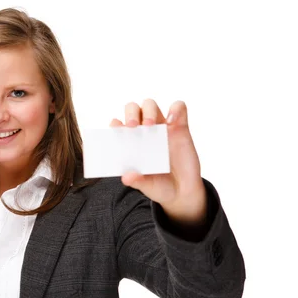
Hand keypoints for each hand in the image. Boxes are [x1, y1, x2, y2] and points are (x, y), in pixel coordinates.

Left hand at [110, 99, 206, 225]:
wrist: (182, 191)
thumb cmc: (159, 186)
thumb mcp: (146, 186)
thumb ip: (136, 181)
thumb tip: (126, 177)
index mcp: (130, 143)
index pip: (118, 126)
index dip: (115, 124)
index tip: (115, 129)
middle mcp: (143, 132)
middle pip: (133, 110)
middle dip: (131, 113)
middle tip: (133, 126)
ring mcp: (161, 128)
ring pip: (150, 105)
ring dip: (148, 110)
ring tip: (150, 125)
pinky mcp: (180, 127)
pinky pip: (179, 108)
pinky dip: (176, 109)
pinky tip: (172, 122)